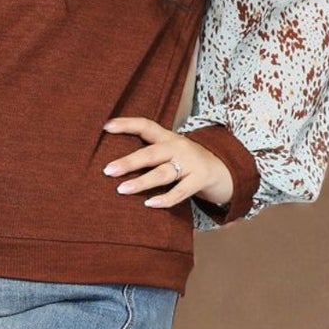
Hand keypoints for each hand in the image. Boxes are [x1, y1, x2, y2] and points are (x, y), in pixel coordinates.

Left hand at [101, 116, 233, 211]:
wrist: (222, 169)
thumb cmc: (185, 162)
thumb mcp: (169, 151)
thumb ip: (149, 153)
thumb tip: (113, 164)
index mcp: (168, 138)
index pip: (146, 126)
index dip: (127, 125)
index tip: (106, 127)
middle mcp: (178, 148)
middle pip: (151, 153)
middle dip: (129, 162)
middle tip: (108, 170)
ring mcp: (190, 163)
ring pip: (163, 174)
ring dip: (142, 182)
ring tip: (122, 189)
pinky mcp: (200, 179)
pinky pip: (180, 191)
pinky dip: (165, 199)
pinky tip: (149, 204)